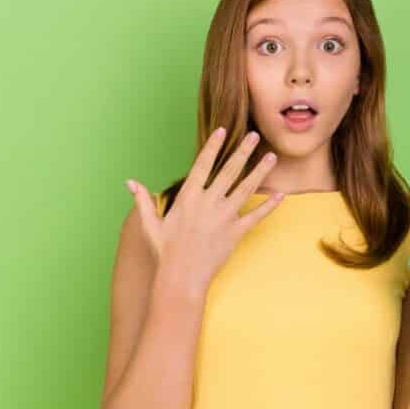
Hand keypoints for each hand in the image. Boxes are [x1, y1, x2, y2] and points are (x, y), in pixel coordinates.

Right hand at [125, 127, 282, 288]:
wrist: (181, 277)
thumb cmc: (165, 251)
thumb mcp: (150, 224)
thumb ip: (143, 200)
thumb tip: (130, 182)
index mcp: (188, 197)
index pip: (202, 165)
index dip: (213, 147)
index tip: (223, 131)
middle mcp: (208, 203)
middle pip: (229, 171)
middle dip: (243, 151)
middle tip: (255, 136)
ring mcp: (224, 217)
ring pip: (246, 188)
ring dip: (260, 171)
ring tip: (272, 156)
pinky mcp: (235, 233)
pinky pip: (255, 216)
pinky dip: (269, 206)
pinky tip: (280, 195)